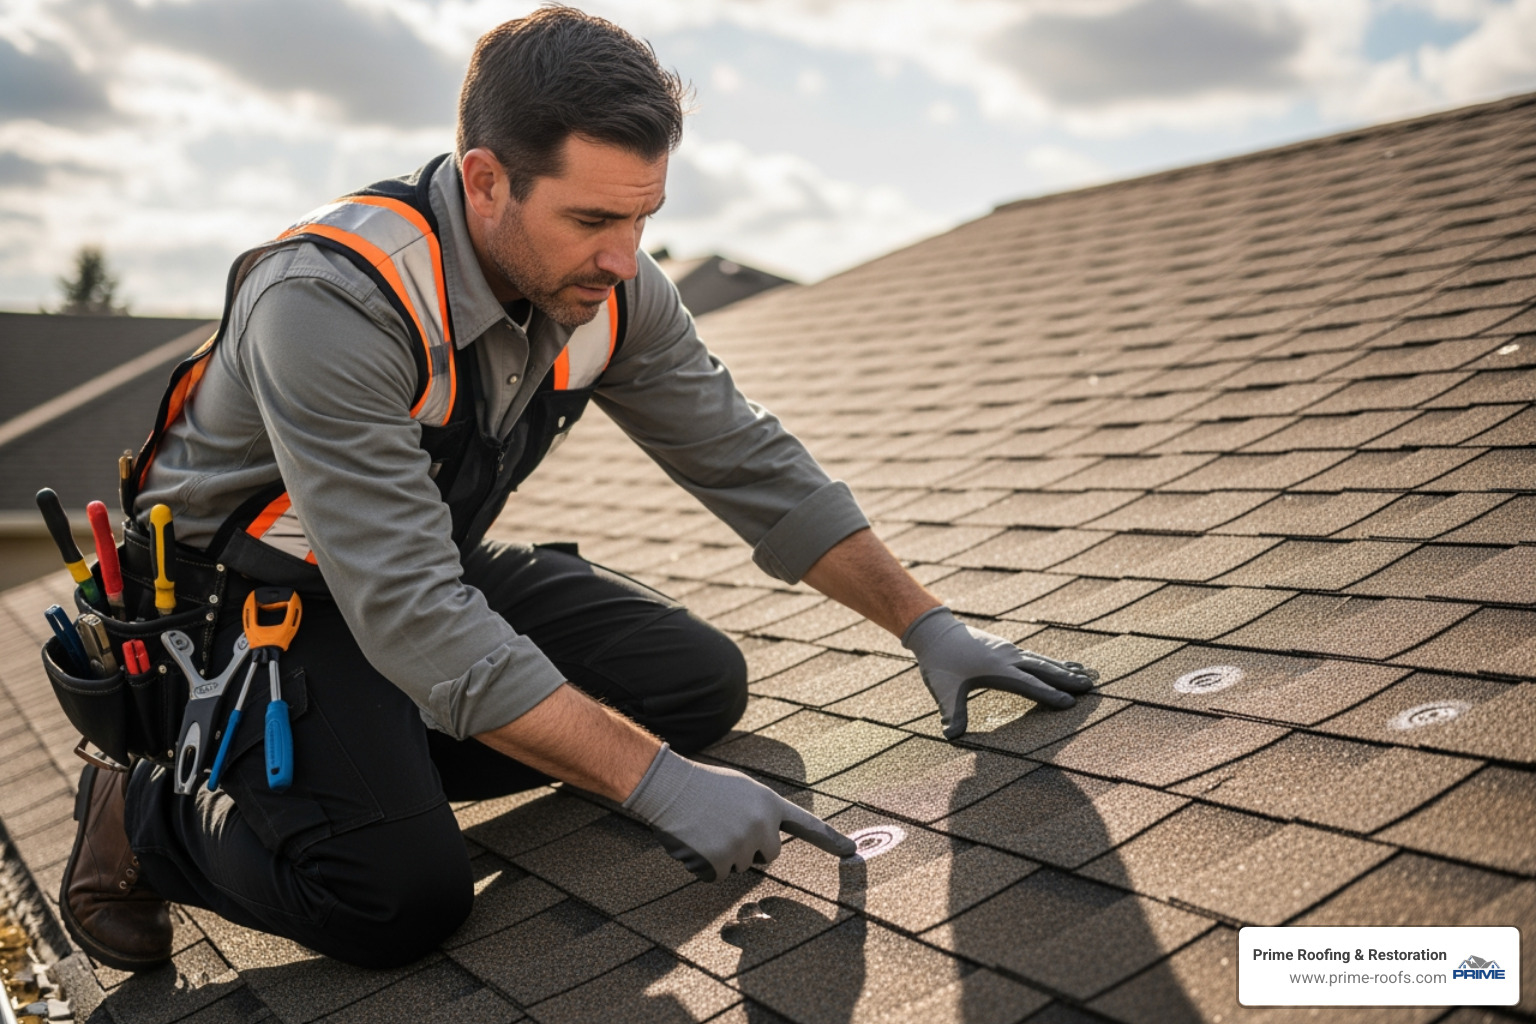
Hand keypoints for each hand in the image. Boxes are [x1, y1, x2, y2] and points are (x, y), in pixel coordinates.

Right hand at [624, 745, 855, 880]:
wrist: (668, 787)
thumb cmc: (701, 785)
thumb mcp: (741, 789)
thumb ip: (760, 811)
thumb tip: (767, 838)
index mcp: (769, 803)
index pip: (807, 825)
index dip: (831, 839)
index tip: (853, 851)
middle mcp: (761, 825)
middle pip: (768, 855)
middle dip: (749, 848)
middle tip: (722, 825)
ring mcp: (741, 845)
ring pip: (739, 866)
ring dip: (722, 854)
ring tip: (704, 827)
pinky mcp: (720, 862)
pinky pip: (716, 875)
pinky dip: (703, 864)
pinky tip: (694, 841)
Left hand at [902, 606, 1098, 739]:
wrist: (934, 631)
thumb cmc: (940, 661)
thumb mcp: (943, 690)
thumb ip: (952, 712)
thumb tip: (951, 736)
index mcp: (997, 669)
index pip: (1029, 684)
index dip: (1049, 695)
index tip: (1069, 703)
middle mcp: (1008, 658)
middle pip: (1043, 669)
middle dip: (1066, 679)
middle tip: (1090, 687)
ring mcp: (1008, 650)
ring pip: (1042, 661)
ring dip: (1063, 669)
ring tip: (1085, 675)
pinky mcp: (1005, 648)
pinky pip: (1034, 656)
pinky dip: (1051, 662)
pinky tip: (1060, 666)